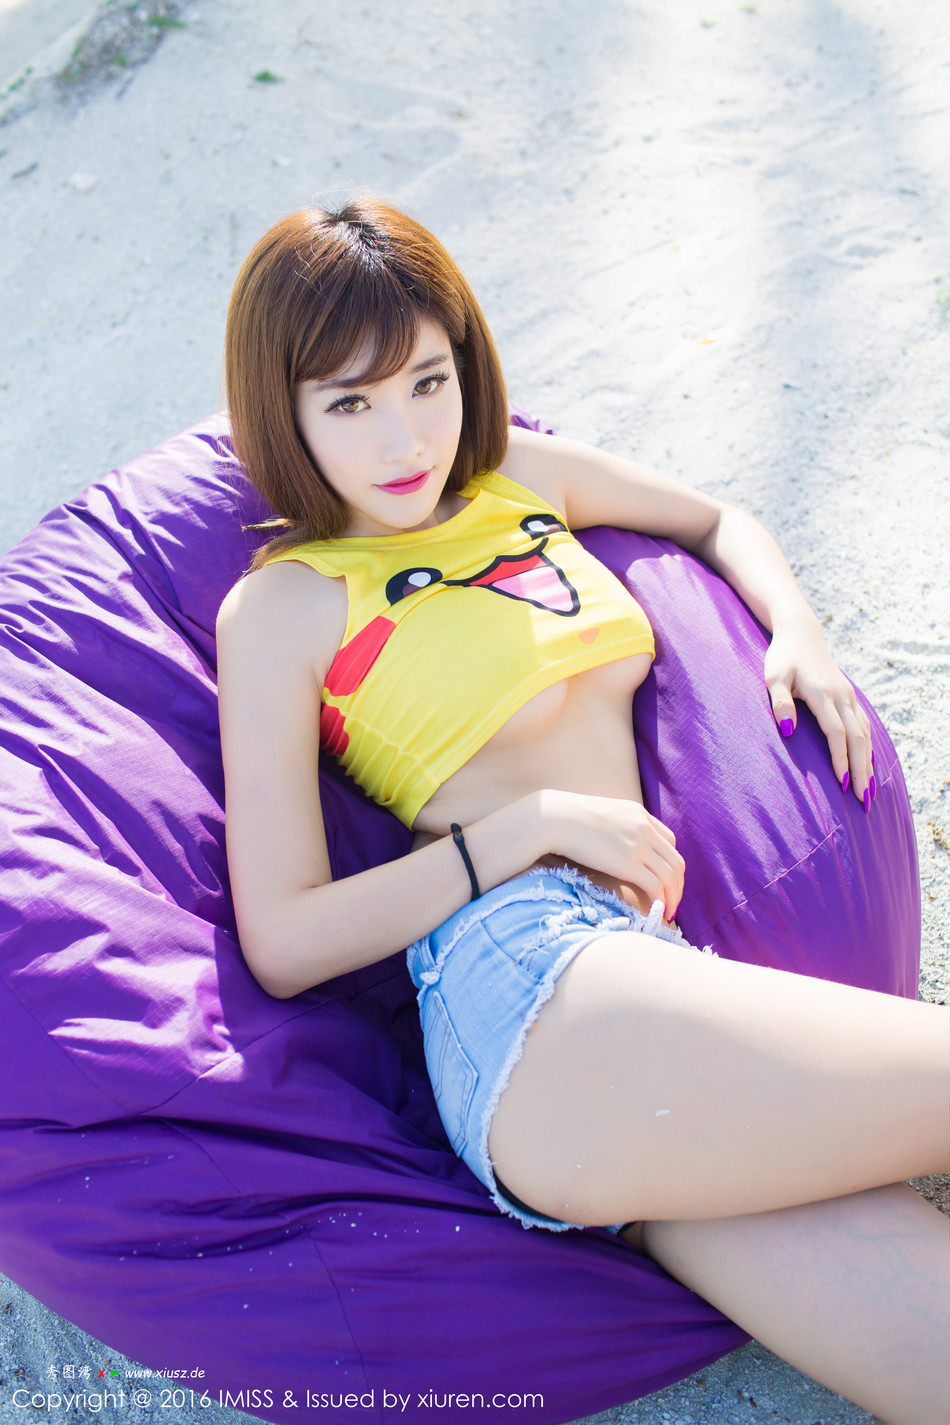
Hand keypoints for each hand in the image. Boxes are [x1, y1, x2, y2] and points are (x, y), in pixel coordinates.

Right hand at [541, 791, 684, 919]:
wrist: (556, 818)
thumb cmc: (568, 817)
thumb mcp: (602, 814)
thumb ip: (616, 825)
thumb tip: (613, 842)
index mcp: (639, 815)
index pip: (669, 840)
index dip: (671, 862)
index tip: (665, 878)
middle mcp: (645, 829)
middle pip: (676, 860)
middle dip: (678, 884)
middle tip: (673, 901)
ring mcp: (639, 846)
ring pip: (671, 876)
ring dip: (674, 897)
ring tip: (668, 912)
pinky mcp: (629, 864)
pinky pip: (656, 887)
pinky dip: (661, 901)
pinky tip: (657, 912)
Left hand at [764, 618, 873, 808]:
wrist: (801, 634)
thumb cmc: (782, 657)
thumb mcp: (773, 677)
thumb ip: (779, 703)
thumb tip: (787, 732)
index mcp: (822, 693)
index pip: (836, 732)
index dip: (841, 759)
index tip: (843, 783)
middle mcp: (841, 696)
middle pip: (857, 738)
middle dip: (862, 770)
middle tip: (863, 799)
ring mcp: (848, 696)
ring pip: (865, 734)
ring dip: (868, 763)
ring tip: (869, 791)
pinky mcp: (850, 697)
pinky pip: (865, 726)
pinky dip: (868, 748)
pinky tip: (869, 765)